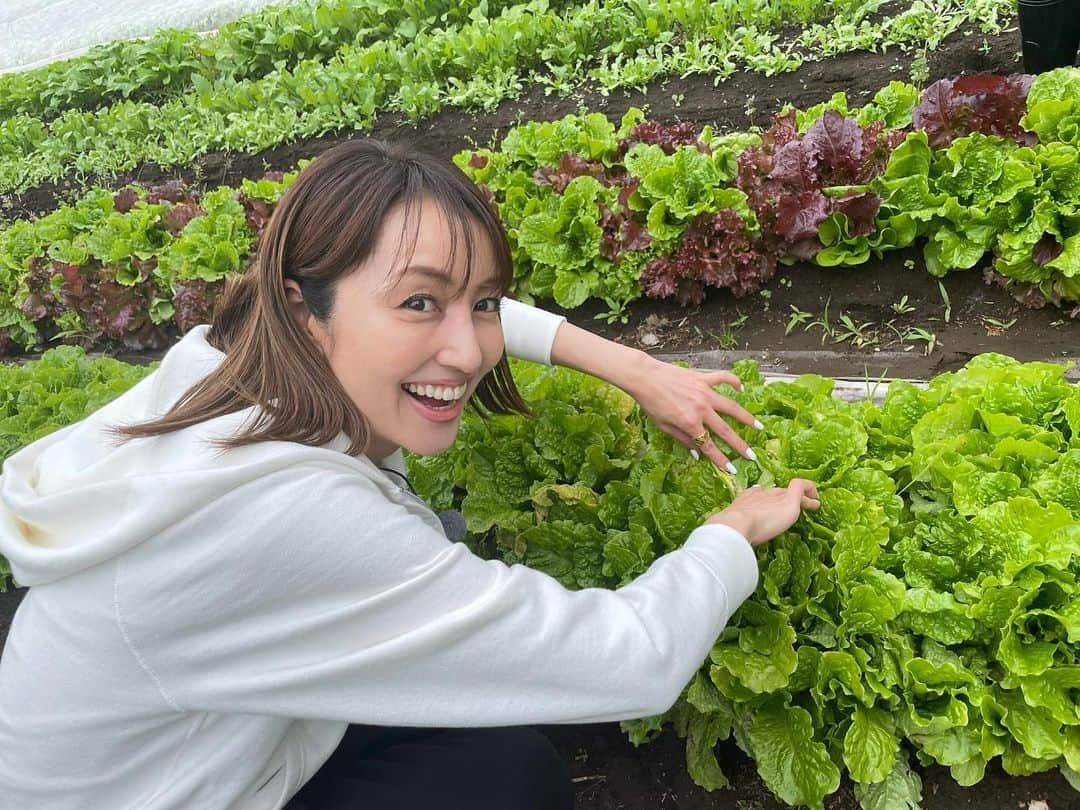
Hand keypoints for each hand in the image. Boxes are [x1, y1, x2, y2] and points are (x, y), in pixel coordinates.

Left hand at [622, 356, 761, 471]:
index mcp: (690, 423)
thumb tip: (698, 455)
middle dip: (739, 445)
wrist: (645, 377)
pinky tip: (741, 388)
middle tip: (752, 455)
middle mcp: (701, 409)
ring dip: (746, 417)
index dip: (721, 459)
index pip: (708, 446)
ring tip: (759, 426)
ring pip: (732, 406)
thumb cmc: (651, 403)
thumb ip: (683, 440)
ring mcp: (704, 392)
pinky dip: (734, 382)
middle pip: (725, 430)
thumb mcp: (663, 426)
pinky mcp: (703, 378)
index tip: (732, 469)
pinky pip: (723, 379)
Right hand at [704, 479, 819, 545]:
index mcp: (746, 501)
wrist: (735, 525)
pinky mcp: (788, 499)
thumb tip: (735, 549)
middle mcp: (761, 495)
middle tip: (793, 506)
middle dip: (785, 497)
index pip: (757, 494)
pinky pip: (801, 486)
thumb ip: (737, 536)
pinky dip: (810, 490)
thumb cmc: (731, 532)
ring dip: (802, 497)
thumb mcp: (733, 533)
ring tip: (812, 504)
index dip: (765, 497)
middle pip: (776, 492)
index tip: (769, 503)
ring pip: (791, 490)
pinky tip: (816, 504)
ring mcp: (775, 496)